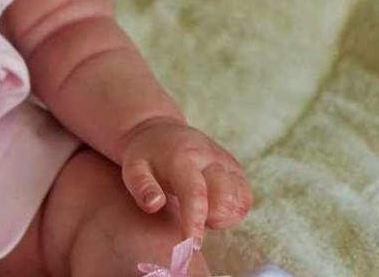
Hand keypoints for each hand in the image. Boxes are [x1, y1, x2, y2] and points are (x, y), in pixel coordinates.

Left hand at [119, 118, 252, 244]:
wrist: (160, 132)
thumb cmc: (145, 157)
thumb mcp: (132, 168)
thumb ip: (141, 187)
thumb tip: (154, 205)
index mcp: (182, 157)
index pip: (195, 192)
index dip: (195, 220)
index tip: (192, 245)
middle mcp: (210, 157)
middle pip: (225, 198)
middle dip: (211, 218)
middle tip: (190, 214)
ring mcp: (226, 162)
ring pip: (240, 200)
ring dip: (223, 215)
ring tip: (199, 207)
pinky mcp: (236, 169)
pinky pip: (245, 198)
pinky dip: (232, 210)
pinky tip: (212, 206)